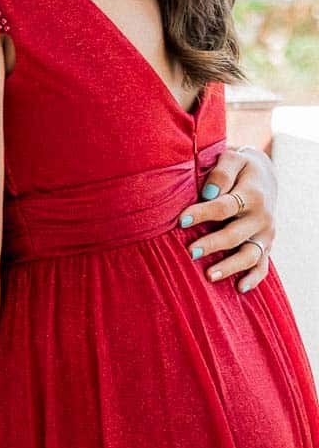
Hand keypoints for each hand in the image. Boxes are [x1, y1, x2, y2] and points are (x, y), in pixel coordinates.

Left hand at [179, 147, 277, 293]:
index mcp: (252, 195)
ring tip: (208, 276)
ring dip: (230, 266)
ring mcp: (265, 234)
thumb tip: (210, 192)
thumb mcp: (232, 159)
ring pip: (250, 255)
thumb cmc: (238, 167)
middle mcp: (261, 217)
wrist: (263, 176)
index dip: (203, 213)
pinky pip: (262, 265)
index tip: (181, 220)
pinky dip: (254, 278)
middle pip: (236, 235)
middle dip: (213, 244)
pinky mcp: (266, 245)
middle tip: (191, 252)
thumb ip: (221, 172)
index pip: (225, 206)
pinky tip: (239, 288)